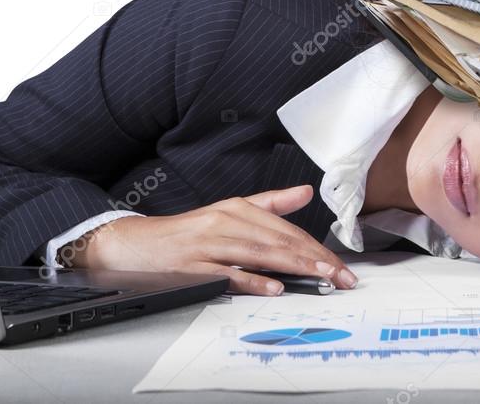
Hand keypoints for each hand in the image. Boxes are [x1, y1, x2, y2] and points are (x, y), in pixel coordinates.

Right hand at [64, 184, 358, 295]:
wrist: (137, 245)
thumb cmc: (186, 233)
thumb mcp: (229, 211)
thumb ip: (270, 203)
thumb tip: (304, 192)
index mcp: (237, 209)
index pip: (286, 229)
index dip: (316, 247)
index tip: (340, 264)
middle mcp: (226, 223)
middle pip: (279, 241)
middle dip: (315, 259)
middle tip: (341, 275)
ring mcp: (210, 245)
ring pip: (260, 254)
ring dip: (295, 268)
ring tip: (322, 277)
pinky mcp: (195, 268)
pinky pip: (228, 275)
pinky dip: (252, 282)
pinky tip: (274, 288)